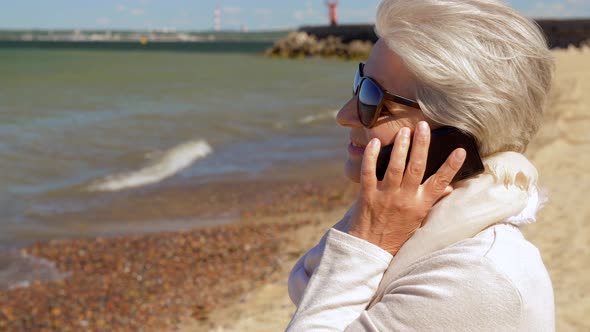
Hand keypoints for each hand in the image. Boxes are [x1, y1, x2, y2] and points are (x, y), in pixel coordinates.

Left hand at [347, 122, 465, 255]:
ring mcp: (385, 196)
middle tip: (423, 126)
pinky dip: (370, 156)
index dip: (450, 166)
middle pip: (416, 167)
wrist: (370, 249)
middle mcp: (404, 199)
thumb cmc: (396, 234)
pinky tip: (374, 142)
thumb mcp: (418, 220)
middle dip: (421, 145)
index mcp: (420, 205)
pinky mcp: (367, 195)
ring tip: (404, 131)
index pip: (440, 183)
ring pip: (394, 166)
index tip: (460, 150)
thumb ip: (431, 201)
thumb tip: (449, 188)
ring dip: (400, 146)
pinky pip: (368, 171)